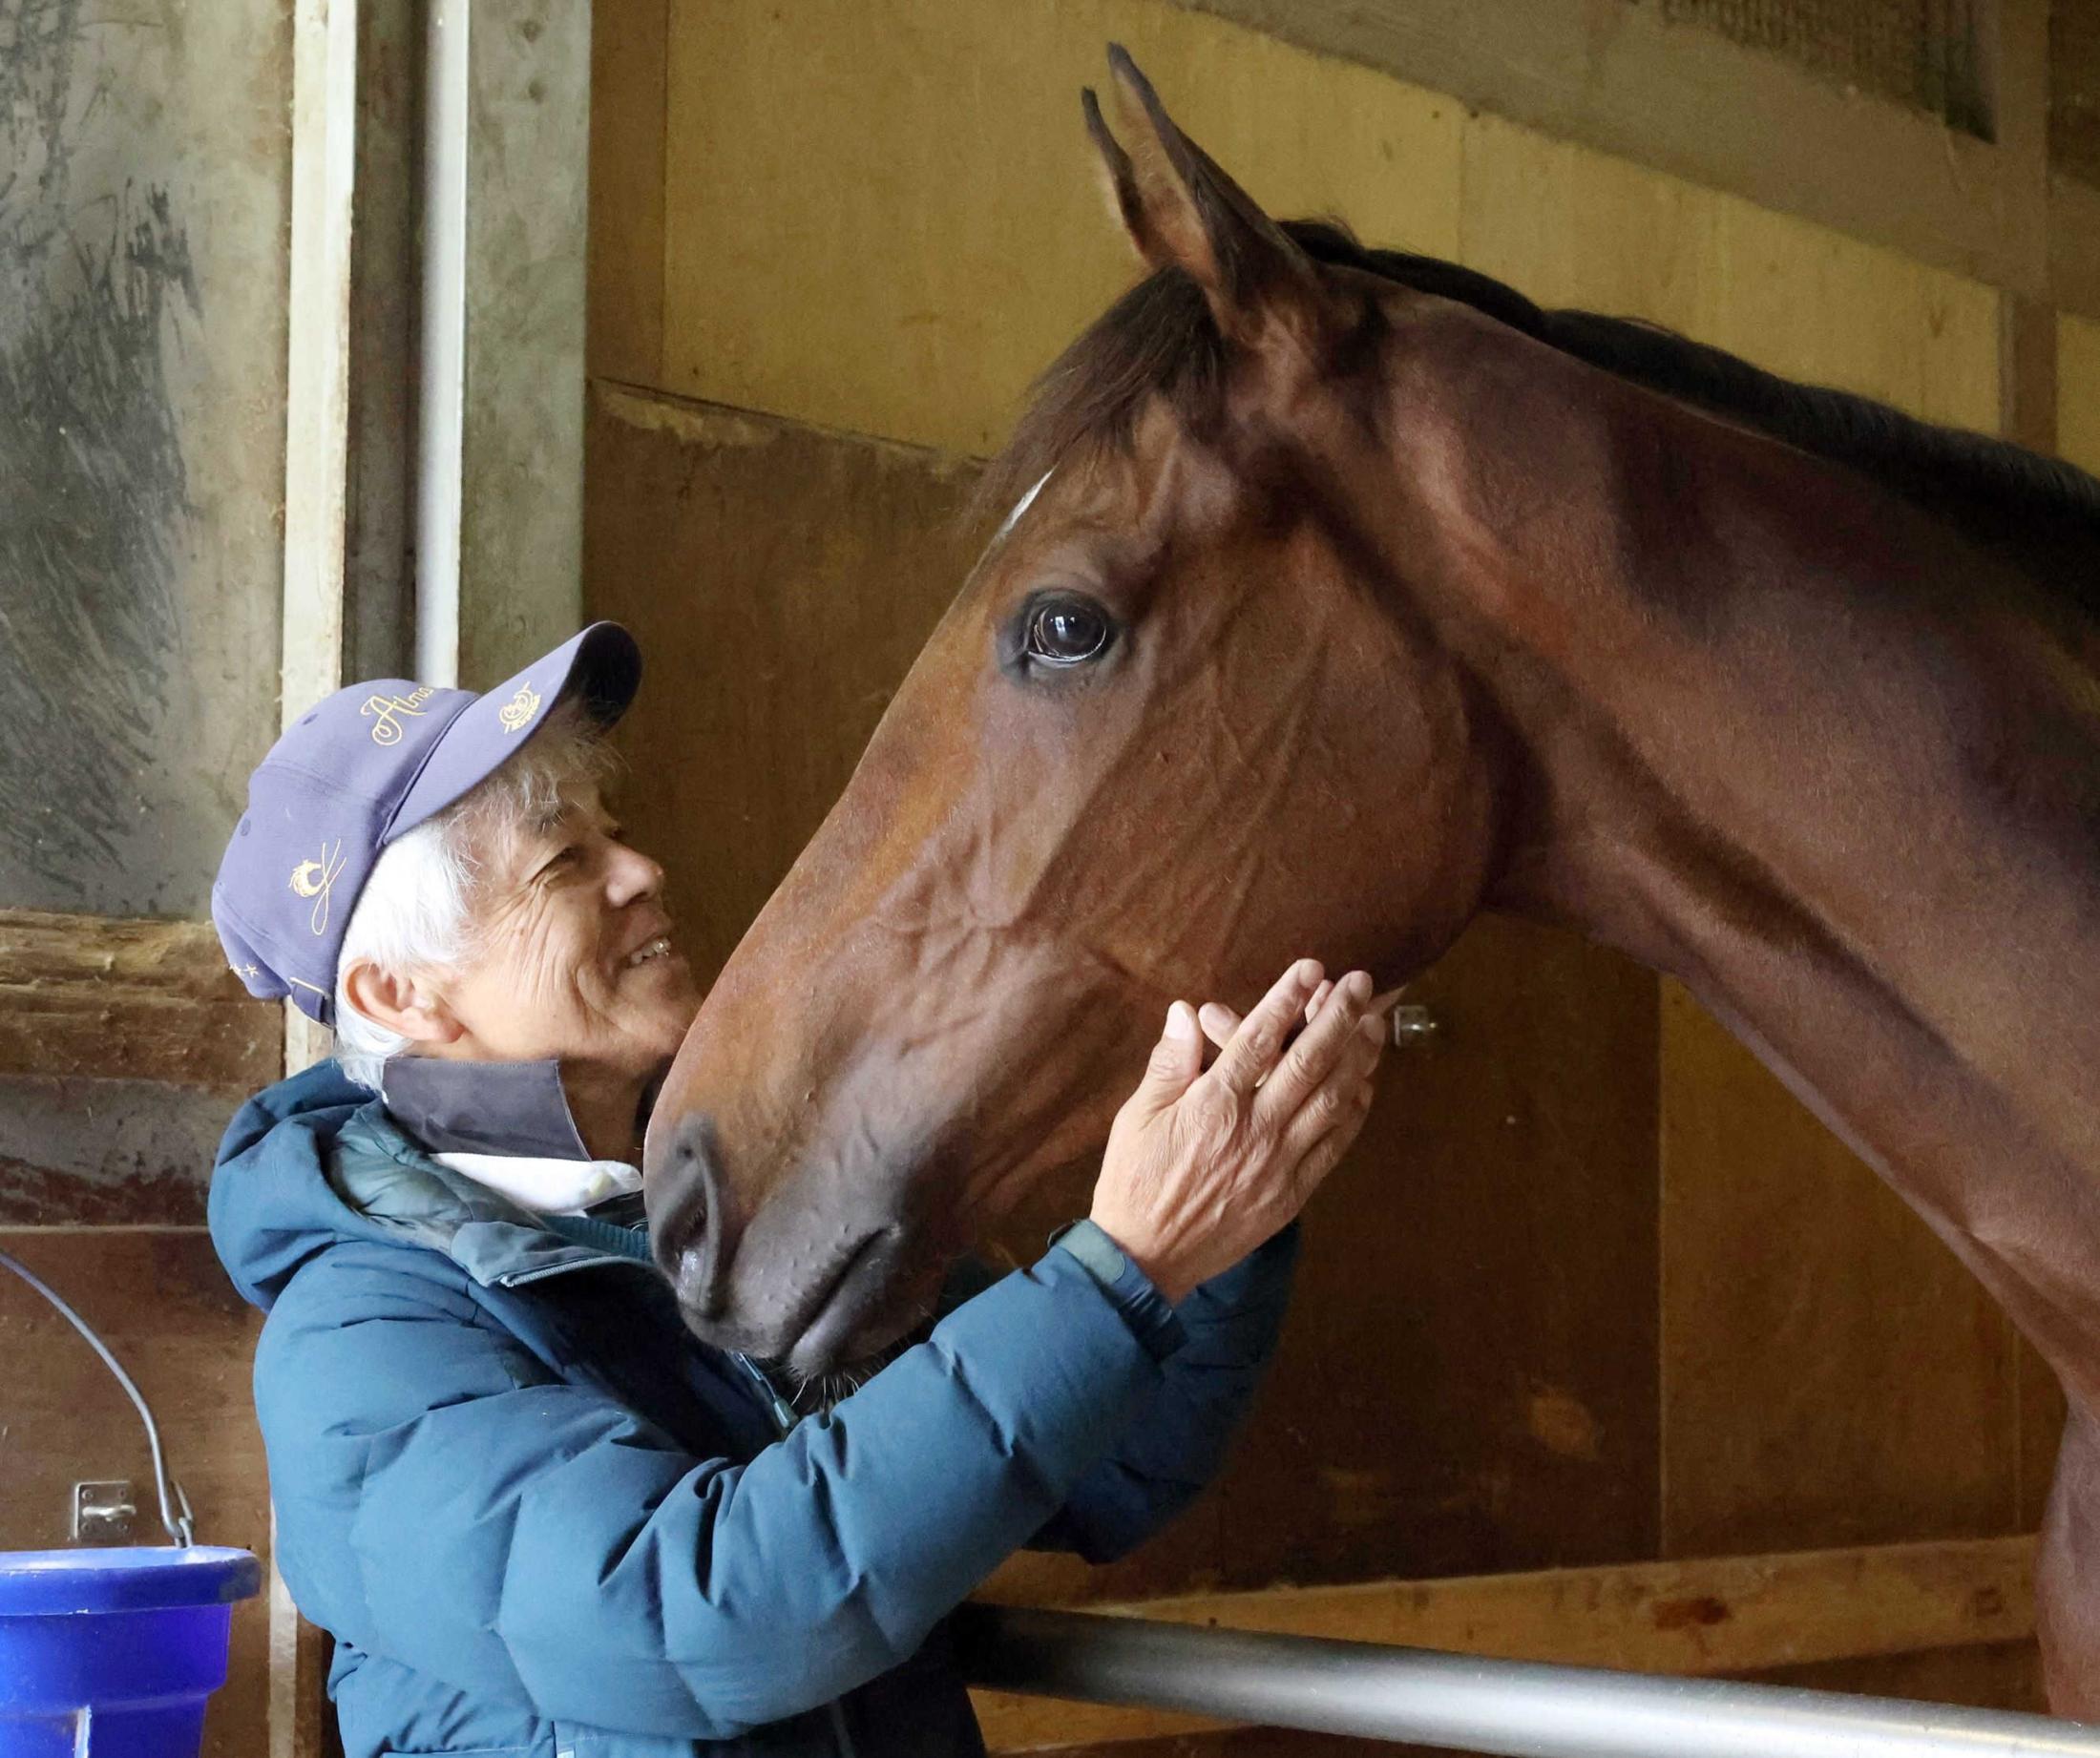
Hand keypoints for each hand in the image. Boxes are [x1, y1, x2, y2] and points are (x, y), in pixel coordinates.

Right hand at [1089, 960, 1389, 1302]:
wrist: (1147, 1258)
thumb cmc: (1135, 1181)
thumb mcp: (1137, 1116)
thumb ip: (1170, 1063)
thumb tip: (1186, 1013)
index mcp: (1212, 1106)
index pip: (1258, 1039)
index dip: (1287, 999)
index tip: (1311, 967)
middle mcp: (1254, 1130)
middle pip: (1307, 1063)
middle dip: (1338, 1017)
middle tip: (1360, 983)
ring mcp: (1279, 1164)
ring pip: (1331, 1101)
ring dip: (1357, 1058)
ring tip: (1374, 1024)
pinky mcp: (1292, 1193)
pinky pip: (1334, 1145)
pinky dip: (1353, 1111)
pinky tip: (1364, 1084)